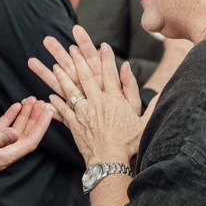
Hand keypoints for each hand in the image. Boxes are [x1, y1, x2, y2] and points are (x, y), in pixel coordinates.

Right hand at [0, 98, 51, 174]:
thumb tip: (15, 135)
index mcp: (0, 158)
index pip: (29, 143)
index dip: (40, 127)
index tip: (49, 111)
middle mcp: (0, 156)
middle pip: (24, 137)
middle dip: (35, 119)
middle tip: (42, 102)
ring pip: (14, 132)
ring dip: (24, 117)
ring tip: (31, 100)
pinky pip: (2, 130)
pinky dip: (10, 118)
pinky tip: (16, 106)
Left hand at [31, 31, 150, 166]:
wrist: (110, 159)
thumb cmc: (129, 143)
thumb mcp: (143, 120)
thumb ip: (147, 101)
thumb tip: (155, 89)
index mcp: (114, 99)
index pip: (110, 73)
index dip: (106, 58)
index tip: (103, 45)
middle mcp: (98, 102)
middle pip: (86, 76)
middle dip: (79, 60)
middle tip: (72, 48)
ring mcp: (84, 112)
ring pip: (71, 90)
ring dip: (63, 76)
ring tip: (56, 65)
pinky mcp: (74, 124)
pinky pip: (63, 110)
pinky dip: (56, 102)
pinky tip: (50, 95)